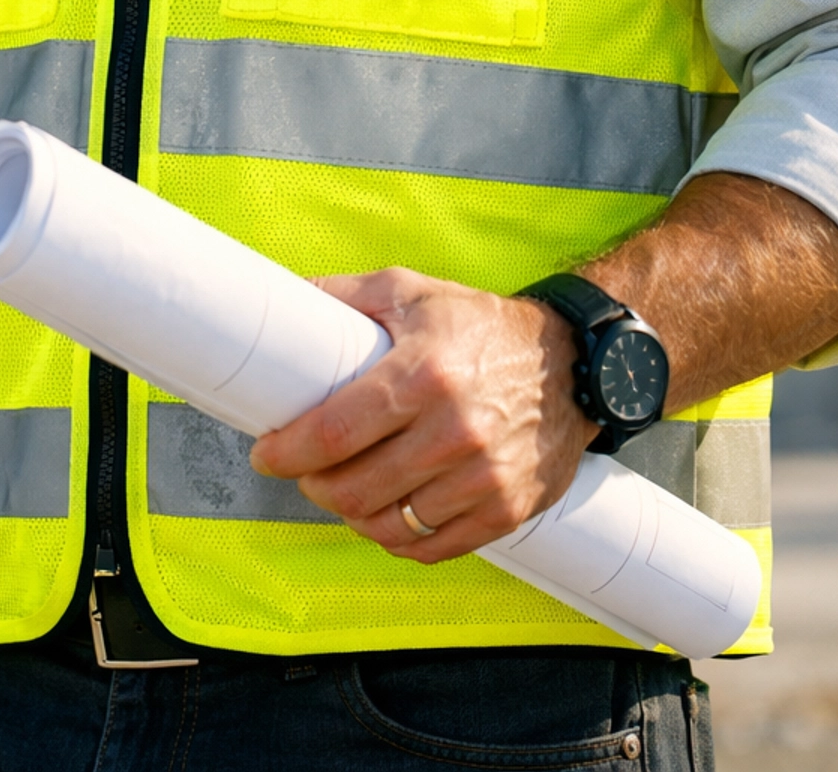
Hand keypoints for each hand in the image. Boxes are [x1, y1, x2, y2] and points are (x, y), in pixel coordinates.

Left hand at [248, 267, 594, 563]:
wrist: (570, 363)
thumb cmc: (480, 326)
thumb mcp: (410, 291)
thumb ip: (344, 296)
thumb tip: (286, 301)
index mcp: (424, 372)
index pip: (334, 432)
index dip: (287, 451)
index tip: (266, 453)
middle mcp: (455, 430)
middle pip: (354, 487)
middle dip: (312, 485)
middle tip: (303, 471)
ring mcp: (484, 478)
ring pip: (387, 524)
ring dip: (350, 513)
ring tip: (341, 490)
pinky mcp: (505, 510)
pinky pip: (429, 546)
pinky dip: (395, 537)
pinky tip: (383, 515)